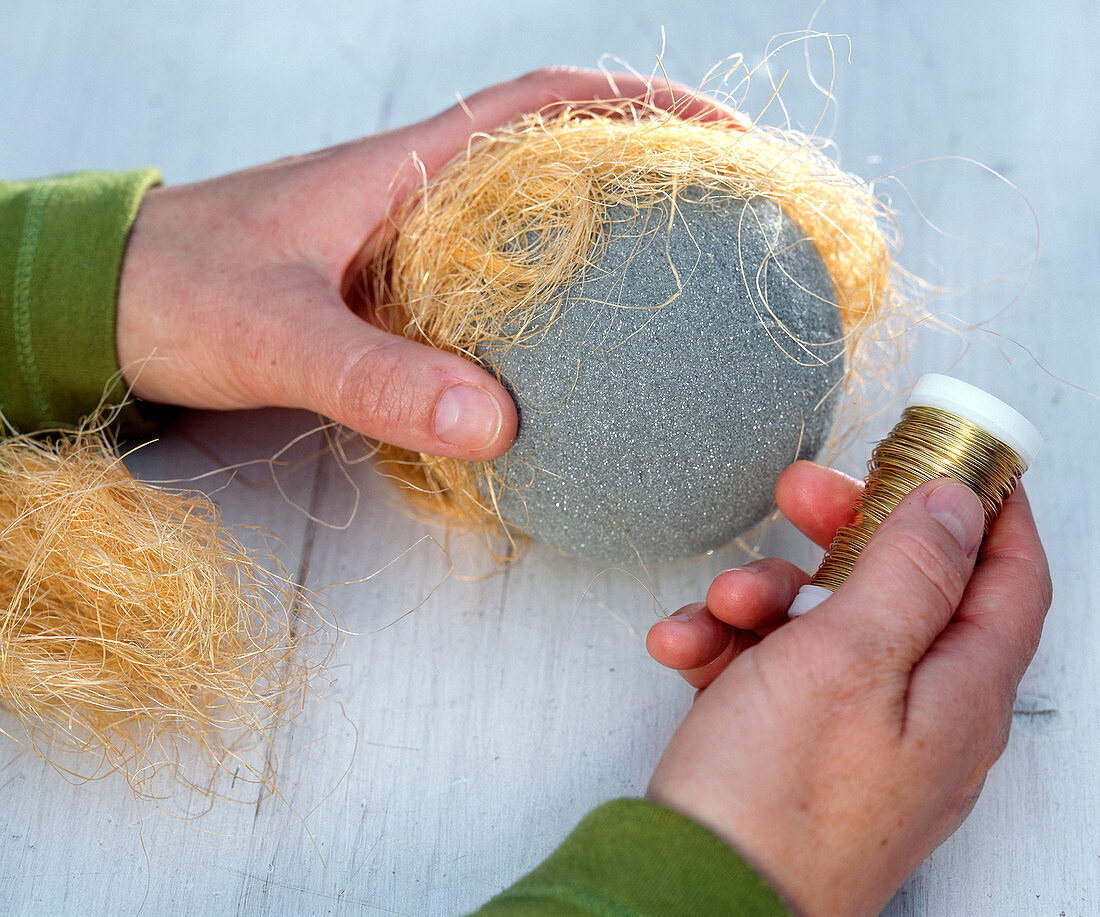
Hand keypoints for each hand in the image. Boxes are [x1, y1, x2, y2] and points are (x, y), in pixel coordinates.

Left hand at [117, 68, 730, 457]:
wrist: (107, 303)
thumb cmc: (177, 293)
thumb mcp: (275, 335)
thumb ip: (377, 378)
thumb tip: (498, 424)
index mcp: (407, 169)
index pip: (549, 107)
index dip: (645, 109)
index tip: (724, 140)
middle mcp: (420, 195)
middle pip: (563, 158)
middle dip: (653, 170)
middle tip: (731, 221)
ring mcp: (411, 245)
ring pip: (535, 224)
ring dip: (609, 239)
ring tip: (685, 284)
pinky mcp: (396, 295)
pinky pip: (497, 286)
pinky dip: (551, 305)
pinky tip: (579, 357)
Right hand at [646, 461, 1051, 915]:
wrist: (691, 896)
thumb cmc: (777, 800)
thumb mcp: (848, 659)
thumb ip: (909, 572)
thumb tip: (957, 505)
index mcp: (960, 692)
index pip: (1008, 576)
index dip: (988, 505)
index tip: (951, 449)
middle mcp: (920, 713)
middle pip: (902, 588)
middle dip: (845, 532)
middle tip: (803, 492)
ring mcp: (853, 732)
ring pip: (824, 624)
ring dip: (765, 596)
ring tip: (719, 608)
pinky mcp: (792, 746)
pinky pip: (772, 670)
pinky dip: (728, 648)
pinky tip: (685, 650)